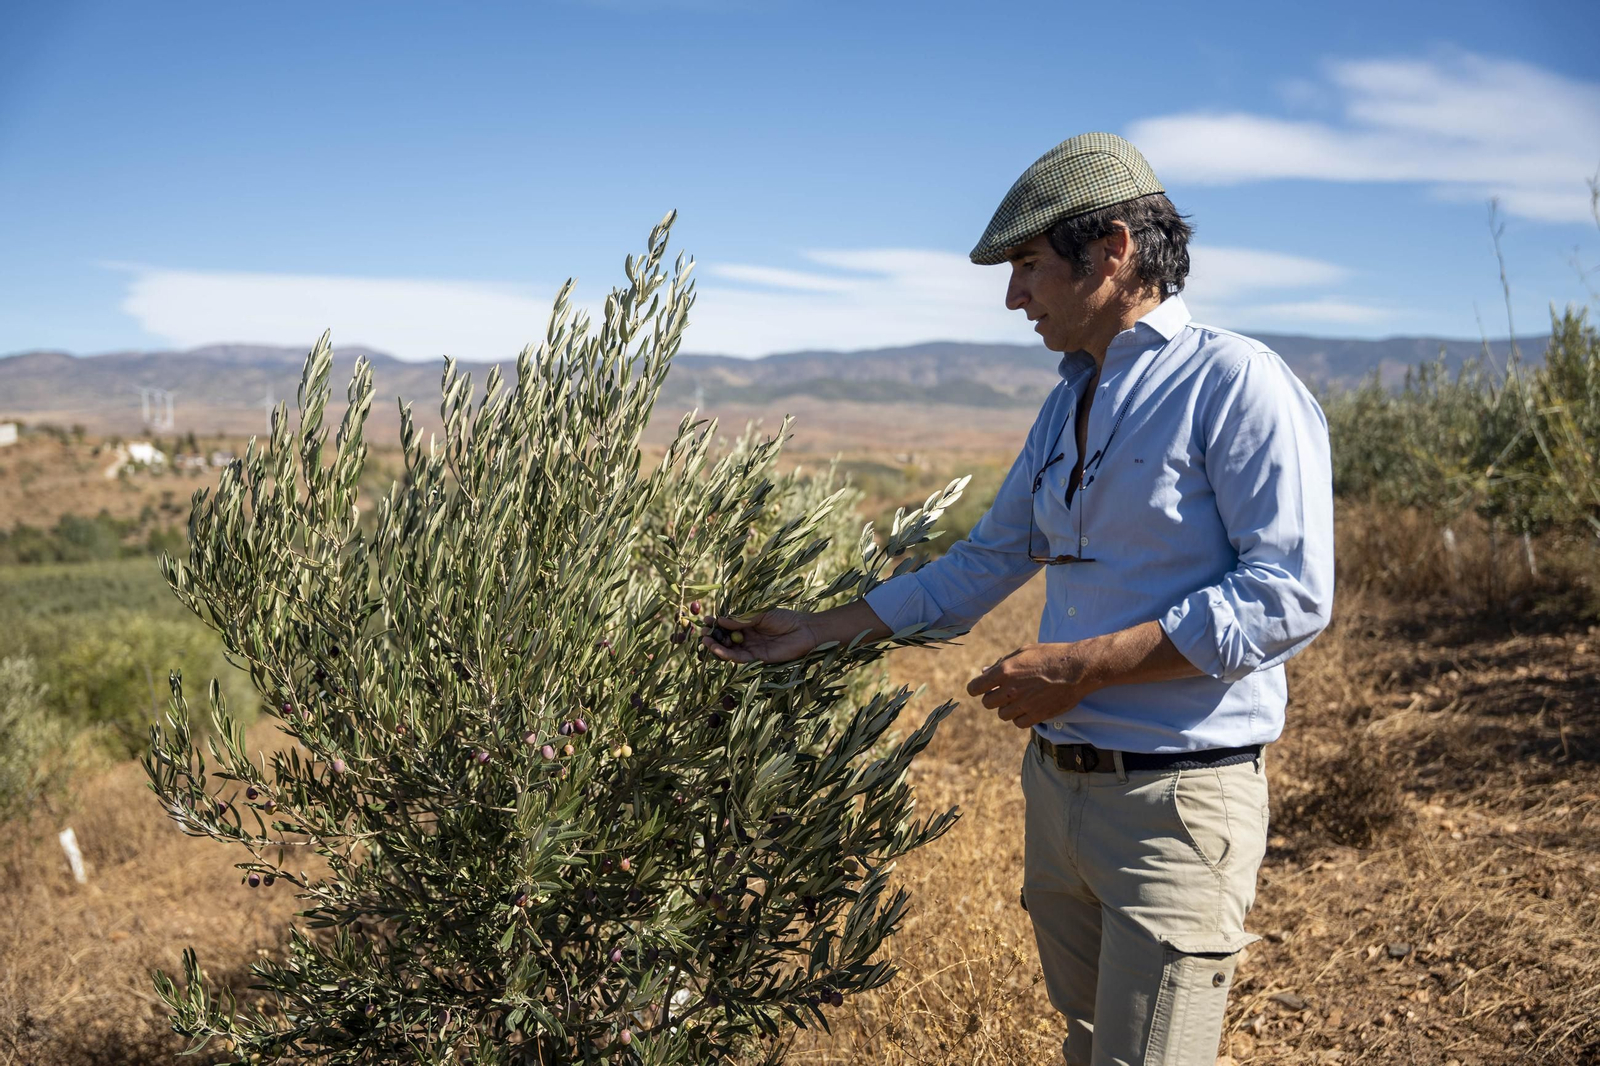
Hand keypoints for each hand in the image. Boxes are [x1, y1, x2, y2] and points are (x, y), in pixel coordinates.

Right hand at [700, 608, 818, 664]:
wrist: (804, 631)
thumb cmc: (785, 618)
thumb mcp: (760, 614)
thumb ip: (741, 619)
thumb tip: (720, 620)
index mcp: (748, 623)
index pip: (727, 624)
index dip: (716, 623)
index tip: (705, 620)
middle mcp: (748, 636)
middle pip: (726, 638)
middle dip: (713, 636)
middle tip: (702, 634)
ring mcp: (751, 648)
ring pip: (730, 650)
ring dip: (717, 647)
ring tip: (707, 642)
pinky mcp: (757, 659)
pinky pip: (739, 658)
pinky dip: (728, 655)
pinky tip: (719, 650)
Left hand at [965, 641, 1100, 729]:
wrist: (1076, 668)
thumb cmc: (1050, 655)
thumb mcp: (1024, 652)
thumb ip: (1002, 663)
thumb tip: (984, 672)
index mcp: (1004, 671)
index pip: (975, 688)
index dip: (976, 688)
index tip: (981, 688)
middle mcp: (1011, 690)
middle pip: (988, 703)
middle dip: (993, 697)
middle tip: (1005, 692)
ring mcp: (1024, 704)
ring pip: (1002, 714)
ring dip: (1007, 708)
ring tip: (1020, 698)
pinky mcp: (1037, 715)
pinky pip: (1018, 723)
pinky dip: (1020, 717)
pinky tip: (1028, 708)